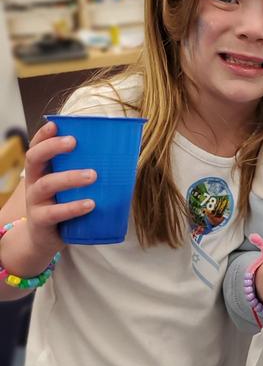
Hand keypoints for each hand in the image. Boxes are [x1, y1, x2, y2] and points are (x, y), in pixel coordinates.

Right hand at [2, 122, 95, 275]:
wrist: (45, 240)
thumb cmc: (63, 206)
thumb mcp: (69, 188)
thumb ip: (85, 171)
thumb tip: (127, 157)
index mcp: (41, 170)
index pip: (37, 147)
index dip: (44, 135)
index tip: (57, 124)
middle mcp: (34, 182)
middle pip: (34, 158)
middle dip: (52, 148)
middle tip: (74, 142)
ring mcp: (35, 202)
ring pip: (46, 184)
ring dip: (69, 177)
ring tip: (93, 175)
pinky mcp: (41, 221)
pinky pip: (55, 213)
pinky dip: (73, 207)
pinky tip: (90, 204)